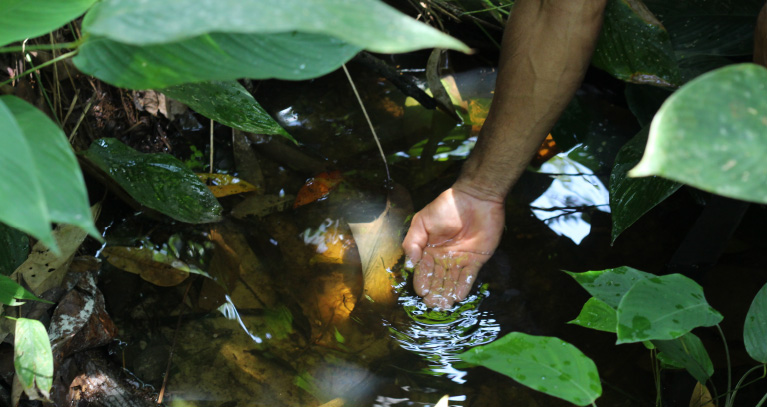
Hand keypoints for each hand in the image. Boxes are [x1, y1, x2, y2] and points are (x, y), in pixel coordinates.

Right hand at [402, 186, 504, 308]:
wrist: (475, 199)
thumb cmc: (446, 207)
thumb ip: (413, 242)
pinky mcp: (477, 259)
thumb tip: (410, 264)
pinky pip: (469, 276)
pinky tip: (458, 296)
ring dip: (447, 293)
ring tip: (444, 306)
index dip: (422, 281)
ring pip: (452, 280)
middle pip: (438, 278)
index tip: (421, 292)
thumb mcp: (422, 221)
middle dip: (435, 292)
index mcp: (429, 249)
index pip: (423, 269)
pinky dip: (463, 287)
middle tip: (432, 305)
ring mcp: (460, 259)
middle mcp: (444, 257)